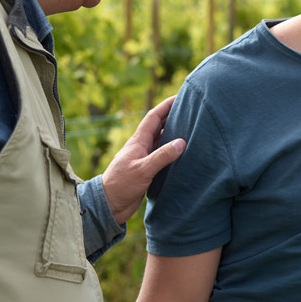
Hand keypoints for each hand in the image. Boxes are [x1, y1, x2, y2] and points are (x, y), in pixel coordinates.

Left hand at [102, 96, 185, 224]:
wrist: (109, 205)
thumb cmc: (121, 185)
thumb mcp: (143, 169)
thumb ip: (162, 156)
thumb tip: (182, 142)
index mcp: (138, 141)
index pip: (153, 117)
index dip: (166, 106)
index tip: (180, 97)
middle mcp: (141, 147)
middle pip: (159, 127)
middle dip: (173, 117)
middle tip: (190, 111)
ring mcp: (144, 158)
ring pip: (161, 141)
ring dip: (174, 134)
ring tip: (191, 129)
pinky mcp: (147, 170)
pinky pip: (162, 156)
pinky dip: (172, 152)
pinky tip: (182, 153)